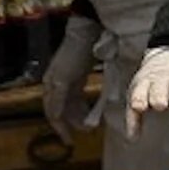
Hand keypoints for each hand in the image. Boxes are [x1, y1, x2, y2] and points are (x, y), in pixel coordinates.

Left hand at [41, 16, 99, 137]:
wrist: (92, 31)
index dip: (73, 117)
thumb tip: (115, 100)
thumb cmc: (100, 46)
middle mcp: (56, 80)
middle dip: (67, 124)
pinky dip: (60, 120)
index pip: (65, 101)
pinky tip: (66, 129)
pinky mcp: (57, 81)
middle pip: (56, 108)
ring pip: (53, 110)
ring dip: (63, 125)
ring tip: (71, 137)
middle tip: (73, 138)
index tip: (83, 127)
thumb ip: (107, 85)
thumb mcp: (104, 71)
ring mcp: (54, 80)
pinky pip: (55, 106)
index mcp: (67, 76)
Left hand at [123, 47, 168, 138]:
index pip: (140, 92)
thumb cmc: (153, 84)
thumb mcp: (139, 93)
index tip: (139, 107)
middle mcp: (161, 82)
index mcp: (145, 84)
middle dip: (159, 98)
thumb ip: (134, 115)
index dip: (140, 99)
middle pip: (159, 91)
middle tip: (160, 105)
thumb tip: (132, 138)